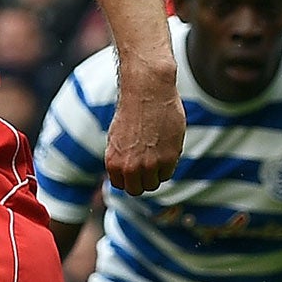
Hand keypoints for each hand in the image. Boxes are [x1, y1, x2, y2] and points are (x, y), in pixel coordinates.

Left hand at [105, 59, 183, 194]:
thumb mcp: (117, 138)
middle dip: (143, 179)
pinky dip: (168, 164)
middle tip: (148, 163)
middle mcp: (129, 168)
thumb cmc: (132, 112)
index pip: (122, 186)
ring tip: (155, 152)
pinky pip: (168, 173)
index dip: (129, 177)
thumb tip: (127, 177)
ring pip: (154, 184)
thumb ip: (120, 160)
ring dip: (156, 172)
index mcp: (113, 163)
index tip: (136, 166)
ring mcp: (149, 165)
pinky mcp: (168, 159)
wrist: (147, 92)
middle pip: (138, 189)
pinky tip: (164, 146)